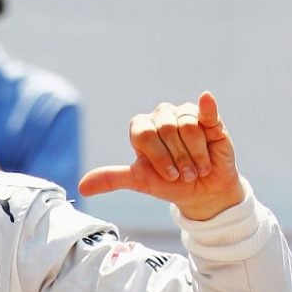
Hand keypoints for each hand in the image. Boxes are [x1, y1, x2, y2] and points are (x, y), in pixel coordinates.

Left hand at [78, 92, 243, 219]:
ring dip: (195, 154)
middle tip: (185, 174)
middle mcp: (160, 116)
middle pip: (165, 130)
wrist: (202, 191)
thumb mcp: (139, 181)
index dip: (159, 157)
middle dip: (177, 158)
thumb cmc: (169, 184)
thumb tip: (82, 186)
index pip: (144, 134)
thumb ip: (112, 178)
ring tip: (198, 167)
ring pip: (187, 126)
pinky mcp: (209, 118)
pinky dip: (206, 106)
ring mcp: (184, 114)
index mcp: (141, 128)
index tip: (169, 176)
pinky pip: (206, 111)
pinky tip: (206, 100)